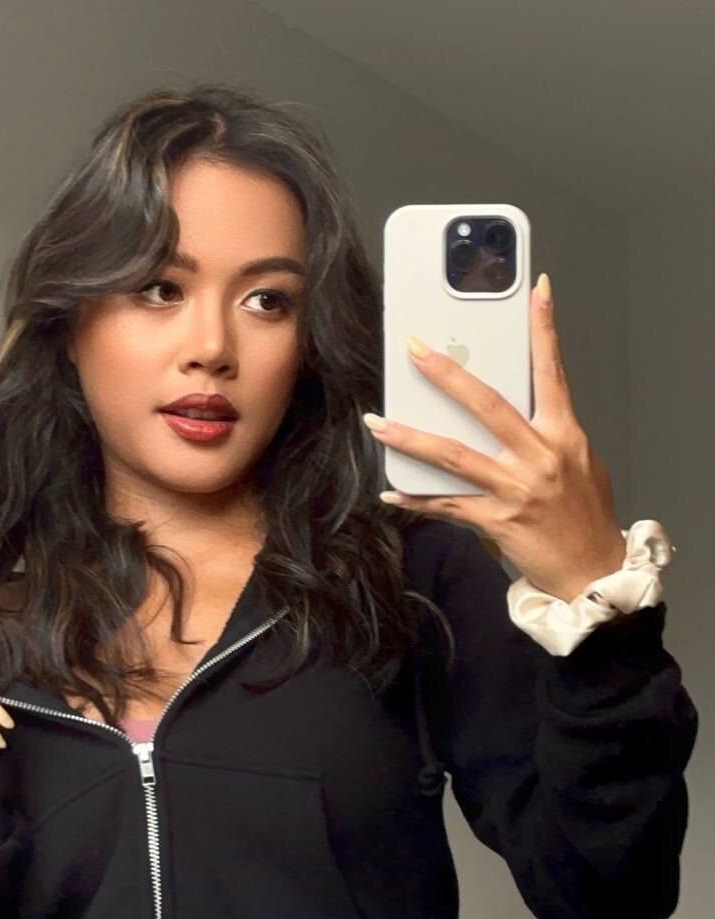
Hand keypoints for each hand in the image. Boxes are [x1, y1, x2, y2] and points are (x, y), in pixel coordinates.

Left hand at [365, 274, 626, 602]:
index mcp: (564, 435)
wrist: (594, 574)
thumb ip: (548, 434)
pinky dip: (417, 500)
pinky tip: (391, 493)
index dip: (544, 329)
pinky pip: (447, 506)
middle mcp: (539, 457)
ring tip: (379, 422)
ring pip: (454, 455)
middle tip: (416, 350)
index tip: (537, 290)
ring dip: (411, 437)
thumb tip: (516, 410)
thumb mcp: (579, 463)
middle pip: (487, 405)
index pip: (553, 372)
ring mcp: (515, 489)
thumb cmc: (585, 517)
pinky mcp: (496, 521)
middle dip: (447, 374)